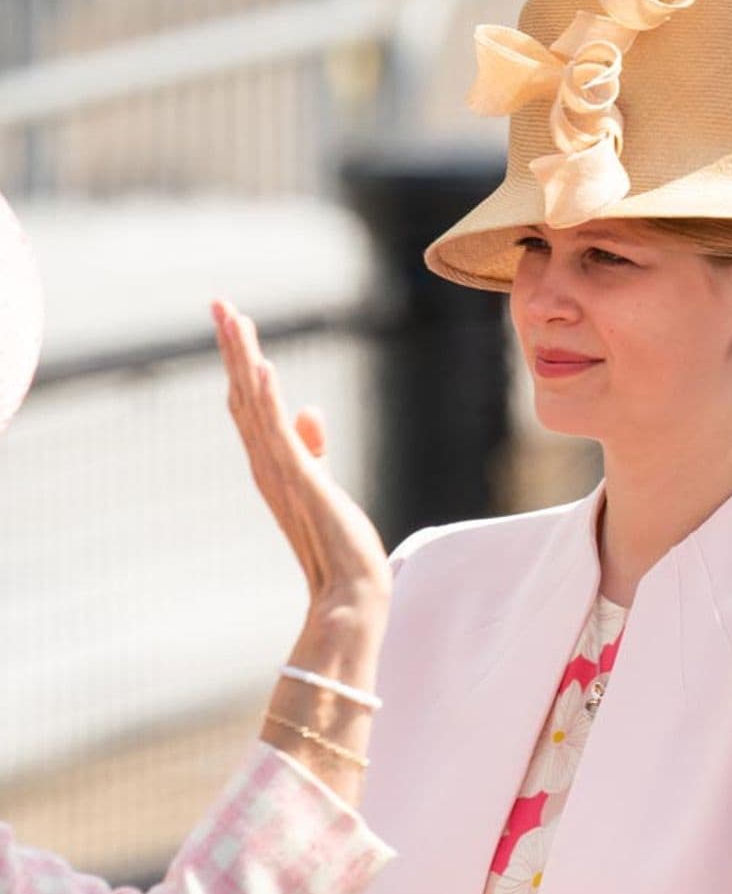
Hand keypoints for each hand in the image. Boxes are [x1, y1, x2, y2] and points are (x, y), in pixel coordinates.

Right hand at [211, 300, 390, 627]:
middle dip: (233, 348)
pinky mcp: (303, 483)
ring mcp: (281, 473)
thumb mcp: (323, 482)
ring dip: (244, 361)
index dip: (240, 361)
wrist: (348, 591)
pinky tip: (263, 367)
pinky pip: (281, 436)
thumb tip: (310, 410)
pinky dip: (270, 401)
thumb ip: (313, 448)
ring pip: (255, 407)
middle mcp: (267, 464)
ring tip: (234, 318)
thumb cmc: (336, 541)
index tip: (234, 321)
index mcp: (272, 462)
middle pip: (242, 395)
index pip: (249, 402)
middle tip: (220, 302)